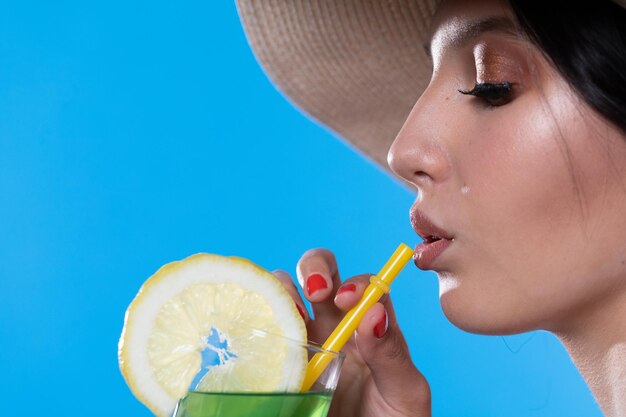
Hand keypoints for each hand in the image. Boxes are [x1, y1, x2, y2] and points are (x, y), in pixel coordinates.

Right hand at [274, 248, 430, 416]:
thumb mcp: (404, 392)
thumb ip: (393, 354)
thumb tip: (373, 311)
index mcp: (371, 327)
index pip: (364, 285)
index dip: (354, 282)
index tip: (346, 299)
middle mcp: (336, 325)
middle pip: (322, 273)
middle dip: (314, 267)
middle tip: (314, 291)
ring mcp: (305, 339)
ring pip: (287, 291)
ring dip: (282, 287)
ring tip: (287, 310)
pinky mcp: (278, 358)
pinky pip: (264, 324)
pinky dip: (258, 311)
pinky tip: (263, 325)